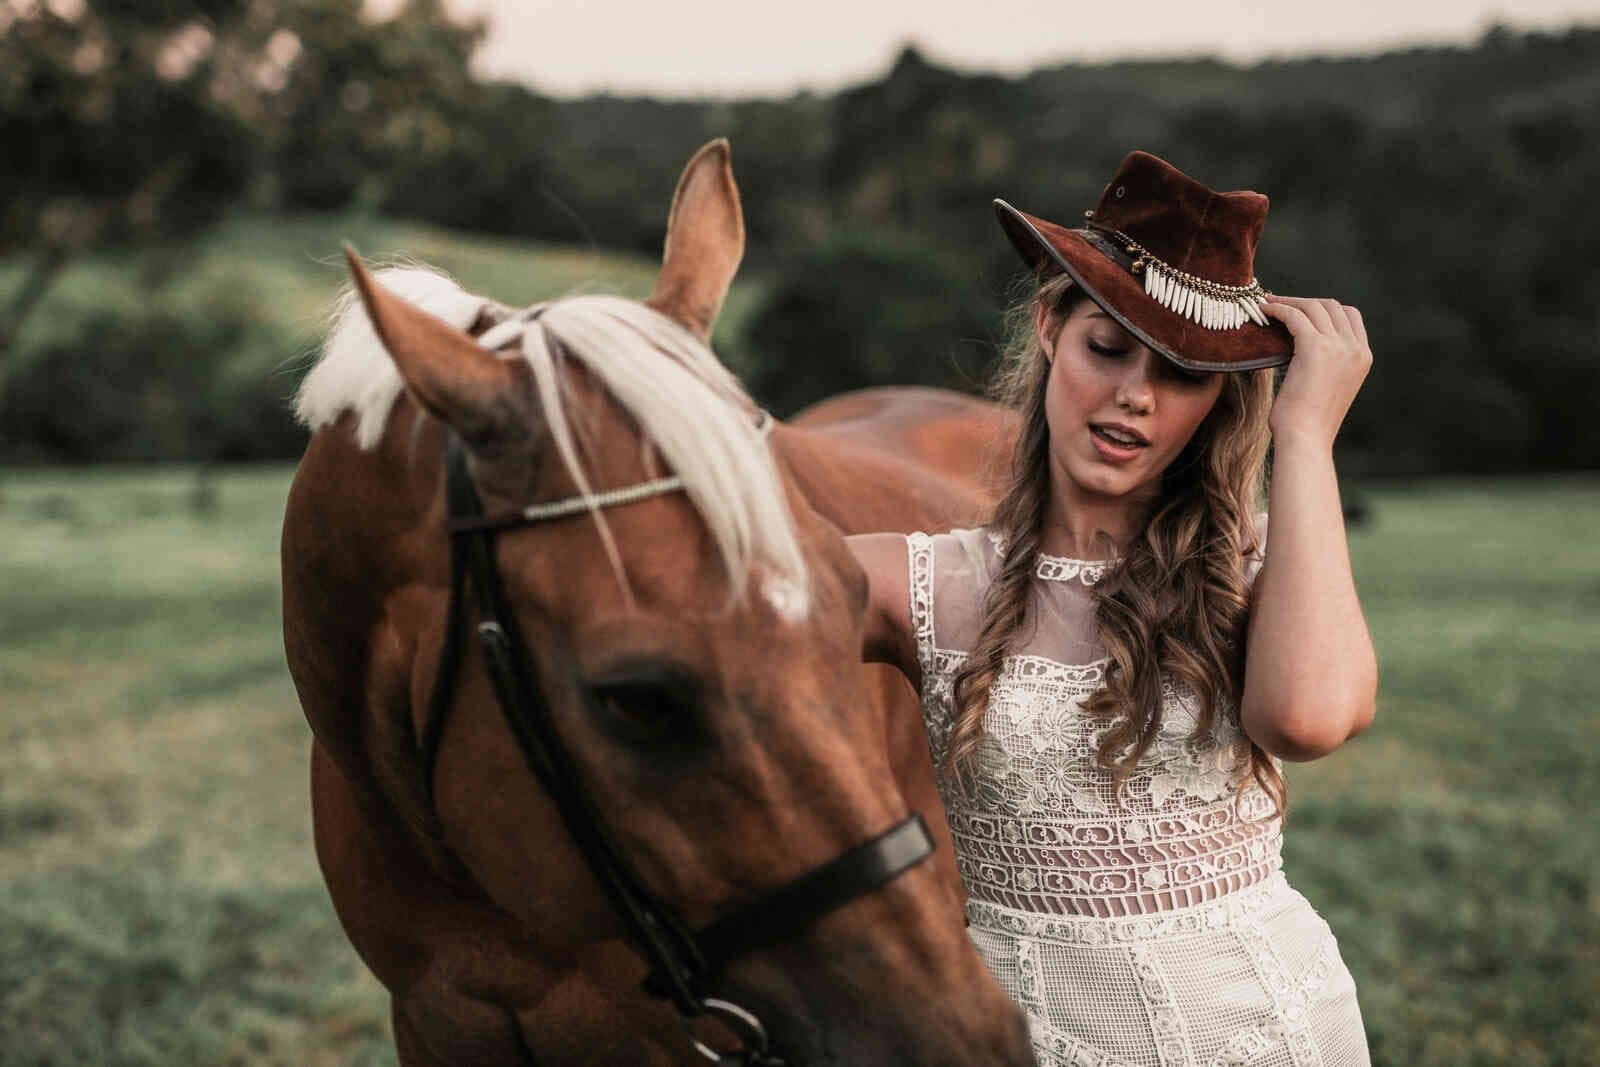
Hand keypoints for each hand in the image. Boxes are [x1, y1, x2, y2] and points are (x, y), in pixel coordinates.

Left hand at [1260, 295, 1372, 451]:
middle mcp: (1356, 348)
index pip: (1349, 316)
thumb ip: (1328, 364)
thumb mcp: (1329, 387)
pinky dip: (1278, 309)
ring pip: (1313, 307)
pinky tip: (1263, 311)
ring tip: (1266, 304)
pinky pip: (1295, 316)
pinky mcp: (1315, 348)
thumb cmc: (1309, 422)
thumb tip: (1303, 350)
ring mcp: (1339, 346)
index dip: (1323, 308)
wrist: (1306, 439)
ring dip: (1288, 301)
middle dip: (1304, 301)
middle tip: (1278, 303)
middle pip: (1332, 306)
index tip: (1299, 310)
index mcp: (1363, 357)